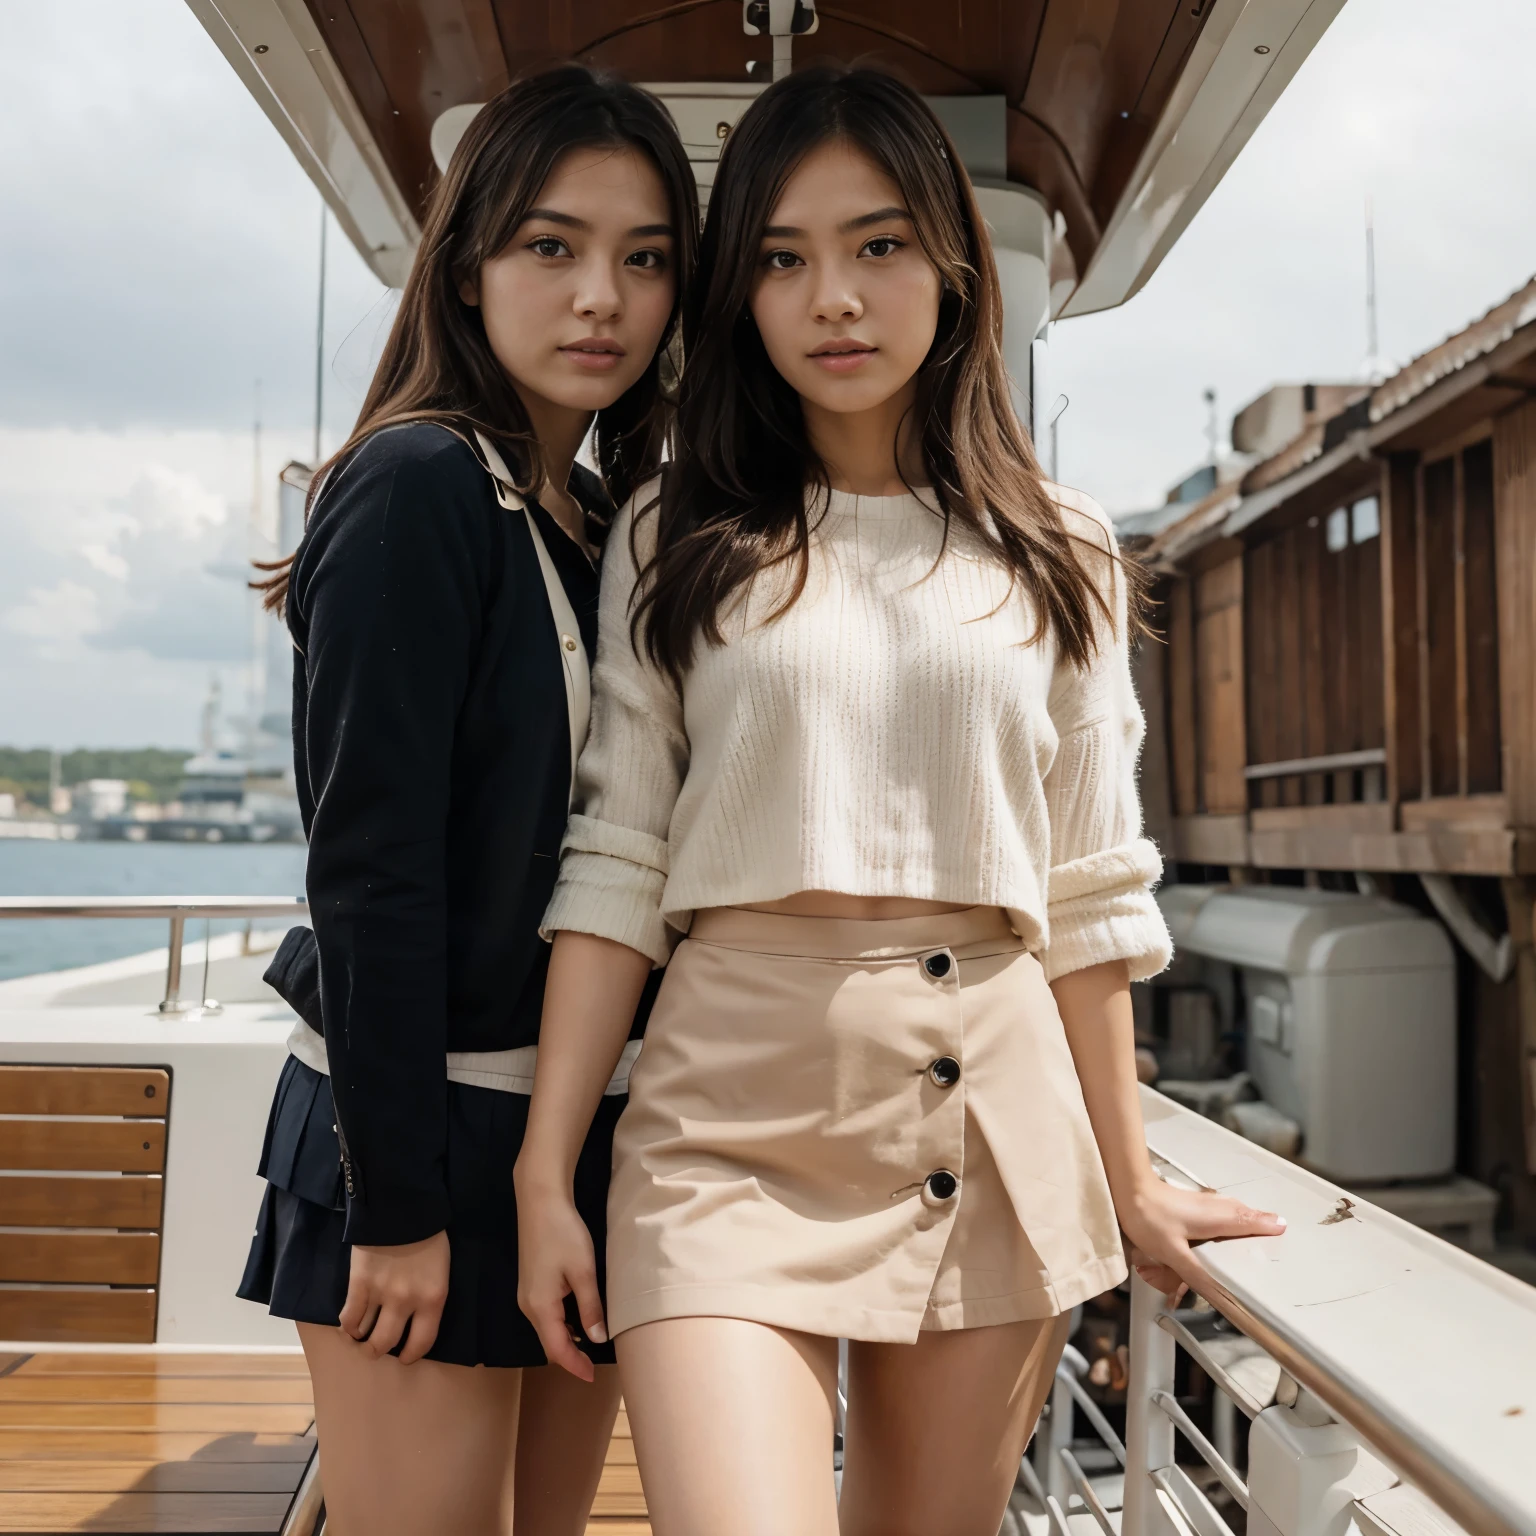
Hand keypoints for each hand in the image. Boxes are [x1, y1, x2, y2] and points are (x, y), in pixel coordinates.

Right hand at [338, 1230, 449, 1363]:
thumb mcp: (439, 1268)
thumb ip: (428, 1295)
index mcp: (434, 1298)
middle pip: (387, 1342)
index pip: (423, 1341)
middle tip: (375, 1348)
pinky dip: (347, 1326)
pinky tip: (348, 1324)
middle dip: (379, 1350)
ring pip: (365, 1334)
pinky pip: (349, 1318)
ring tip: (360, 1336)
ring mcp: (381, 1295)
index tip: (405, 1357)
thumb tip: (414, 1317)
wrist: (402, 1207)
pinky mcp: (359, 1285)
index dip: (411, 1354)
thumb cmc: (427, 1235)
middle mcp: (407, 1302)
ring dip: (361, 1339)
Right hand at [514, 1174, 606, 1382]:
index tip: (592, 1377)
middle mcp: (528, 1305)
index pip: (556, 1349)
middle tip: (594, 1364)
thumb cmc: (563, 1234)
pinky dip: (561, 1323)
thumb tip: (597, 1338)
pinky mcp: (531, 1282)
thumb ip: (590, 1307)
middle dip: (570, 1356)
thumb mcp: (583, 1272)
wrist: (540, 1200)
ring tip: (590, 1344)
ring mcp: (526, 1293)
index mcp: (540, 1307)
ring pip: (547, 1328)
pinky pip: (545, 1313)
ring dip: (566, 1339)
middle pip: (549, 1342)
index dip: (574, 1365)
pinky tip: (577, 1318)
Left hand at [1117, 1177, 1284, 1305]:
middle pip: (1249, 1216)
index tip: (1289, 1235)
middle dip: (1265, 1225)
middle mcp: (1217, 1207)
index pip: (1253, 1223)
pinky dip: (1234, 1217)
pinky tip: (1229, 1225)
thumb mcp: (1173, 1253)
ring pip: (1236, 1211)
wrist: (1128, 1189)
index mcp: (1218, 1218)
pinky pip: (1224, 1210)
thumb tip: (1221, 1295)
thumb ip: (1197, 1275)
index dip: (1272, 1229)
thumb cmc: (1149, 1218)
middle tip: (1282, 1236)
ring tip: (1264, 1231)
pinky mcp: (1196, 1203)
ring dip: (1250, 1219)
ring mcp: (1206, 1202)